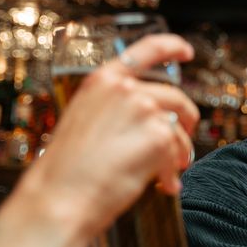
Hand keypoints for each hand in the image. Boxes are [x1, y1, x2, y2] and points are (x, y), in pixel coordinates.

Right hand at [27, 34, 197, 238]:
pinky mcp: (158, 136)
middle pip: (175, 97)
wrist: (59, 198)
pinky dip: (173, 171)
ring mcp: (143, 110)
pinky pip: (178, 153)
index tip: (186, 53)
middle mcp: (124, 89)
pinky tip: (163, 185)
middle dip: (186, 120)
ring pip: (181, 127)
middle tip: (183, 142)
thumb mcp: (84, 120)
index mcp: (102, 81)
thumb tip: (150, 115)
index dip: (172, 47)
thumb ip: (115, 109)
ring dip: (181, 151)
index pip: (146, 49)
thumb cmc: (67, 169)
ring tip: (171, 171)